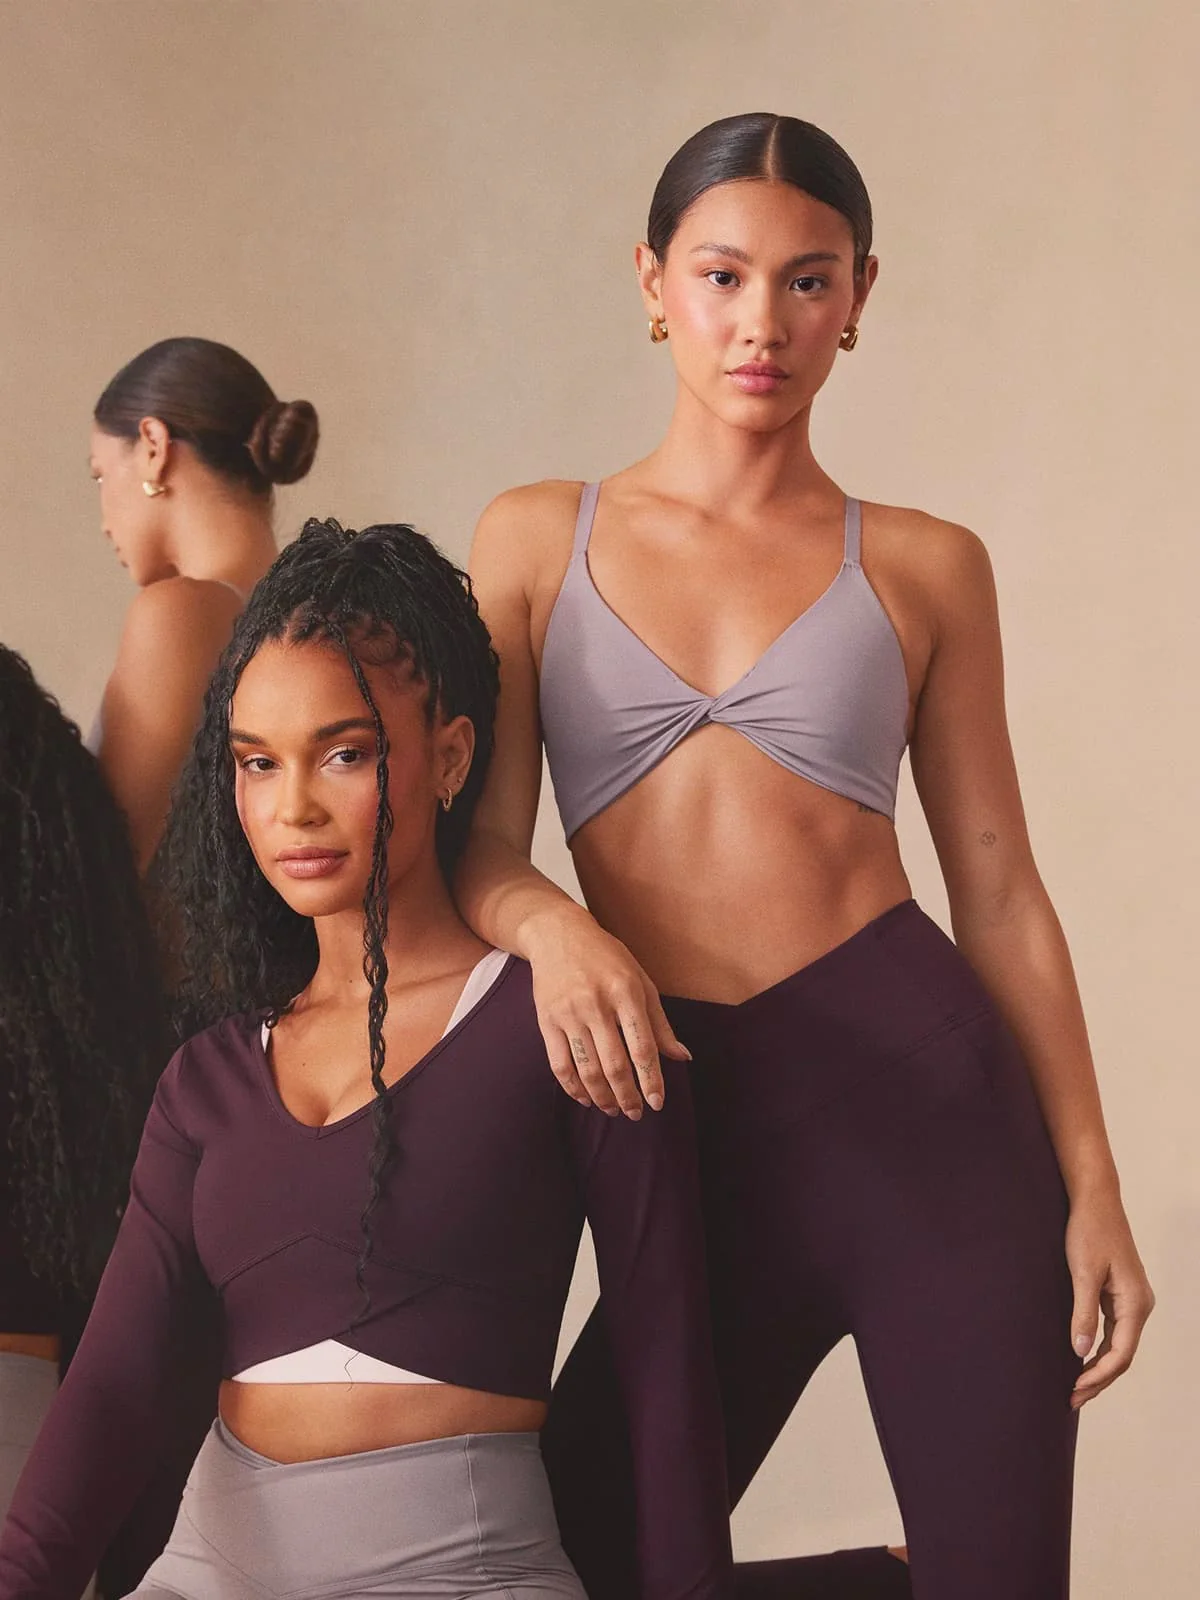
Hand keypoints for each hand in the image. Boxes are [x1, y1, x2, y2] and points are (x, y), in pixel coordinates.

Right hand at [524, 907, 690, 1118]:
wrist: (558, 934)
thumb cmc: (607, 958)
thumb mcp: (641, 980)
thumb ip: (660, 1022)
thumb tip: (682, 1057)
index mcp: (626, 992)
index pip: (642, 1047)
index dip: (651, 1080)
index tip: (657, 1103)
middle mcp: (597, 1004)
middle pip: (614, 1064)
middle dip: (627, 1096)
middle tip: (636, 1113)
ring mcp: (569, 1013)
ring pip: (587, 1069)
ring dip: (602, 1097)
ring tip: (613, 1110)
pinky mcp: (546, 1020)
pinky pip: (559, 1064)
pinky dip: (573, 1087)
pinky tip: (585, 1098)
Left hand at [1066, 1187, 1154, 1407]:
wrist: (1095, 1200)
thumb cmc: (1088, 1231)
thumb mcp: (1082, 1272)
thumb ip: (1082, 1313)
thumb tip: (1079, 1352)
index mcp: (1135, 1303)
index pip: (1120, 1354)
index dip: (1097, 1376)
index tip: (1074, 1389)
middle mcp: (1140, 1305)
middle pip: (1122, 1355)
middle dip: (1098, 1379)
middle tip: (1071, 1399)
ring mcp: (1132, 1300)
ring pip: (1118, 1345)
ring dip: (1098, 1367)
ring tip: (1075, 1387)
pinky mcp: (1121, 1294)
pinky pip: (1113, 1331)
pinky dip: (1099, 1348)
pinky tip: (1081, 1359)